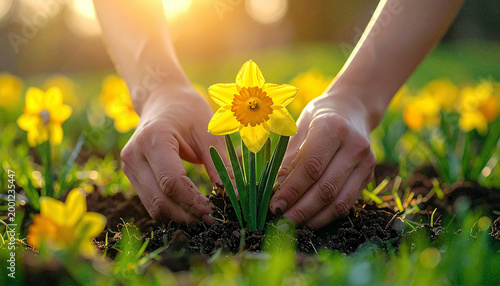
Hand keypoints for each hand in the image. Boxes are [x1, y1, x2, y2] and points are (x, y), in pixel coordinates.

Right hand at [120, 84, 223, 223]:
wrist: (163, 99)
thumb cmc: (189, 112)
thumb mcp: (209, 134)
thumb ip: (220, 166)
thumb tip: (235, 197)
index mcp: (153, 139)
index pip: (172, 182)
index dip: (195, 202)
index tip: (218, 210)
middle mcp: (134, 155)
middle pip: (160, 200)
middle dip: (188, 214)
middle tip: (215, 219)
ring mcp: (129, 167)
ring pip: (154, 207)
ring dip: (180, 216)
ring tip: (205, 216)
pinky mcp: (132, 175)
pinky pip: (151, 202)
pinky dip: (172, 210)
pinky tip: (191, 209)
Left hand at [270, 89, 376, 228]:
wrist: (351, 111)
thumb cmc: (317, 119)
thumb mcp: (297, 131)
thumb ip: (285, 161)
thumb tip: (266, 191)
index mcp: (332, 128)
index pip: (311, 166)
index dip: (291, 190)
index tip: (274, 205)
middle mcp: (354, 145)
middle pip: (325, 187)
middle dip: (300, 209)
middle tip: (280, 221)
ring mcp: (366, 162)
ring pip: (338, 201)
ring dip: (313, 217)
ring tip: (292, 224)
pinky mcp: (369, 176)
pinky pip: (346, 203)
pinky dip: (326, 216)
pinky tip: (309, 220)